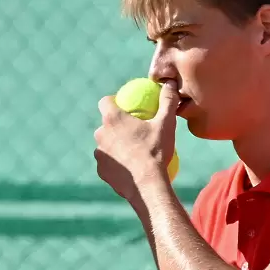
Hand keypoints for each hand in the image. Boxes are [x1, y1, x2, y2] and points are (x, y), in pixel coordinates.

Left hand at [94, 81, 179, 203]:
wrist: (147, 185)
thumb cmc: (156, 151)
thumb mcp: (166, 124)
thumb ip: (167, 101)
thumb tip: (170, 84)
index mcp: (112, 119)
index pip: (105, 101)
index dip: (112, 101)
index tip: (124, 106)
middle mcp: (101, 134)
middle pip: (105, 124)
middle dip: (114, 126)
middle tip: (131, 131)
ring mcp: (99, 154)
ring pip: (105, 145)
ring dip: (114, 145)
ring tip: (130, 151)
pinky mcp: (101, 171)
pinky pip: (108, 163)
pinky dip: (116, 163)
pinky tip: (129, 167)